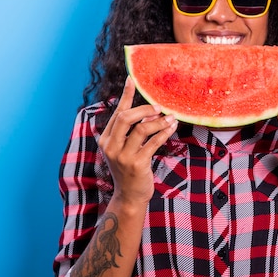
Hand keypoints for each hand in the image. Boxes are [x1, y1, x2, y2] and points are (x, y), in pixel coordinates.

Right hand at [98, 76, 177, 206]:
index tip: (132, 80)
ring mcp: (122, 156)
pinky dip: (164, 132)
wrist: (129, 196)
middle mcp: (111, 146)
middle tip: (159, 107)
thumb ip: (131, 131)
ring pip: (142, 129)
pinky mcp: (137, 164)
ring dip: (159, 121)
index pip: (117, 113)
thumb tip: (147, 111)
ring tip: (170, 118)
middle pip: (126, 117)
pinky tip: (172, 128)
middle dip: (144, 109)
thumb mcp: (124, 149)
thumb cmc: (129, 170)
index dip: (125, 95)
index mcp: (105, 139)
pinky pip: (153, 142)